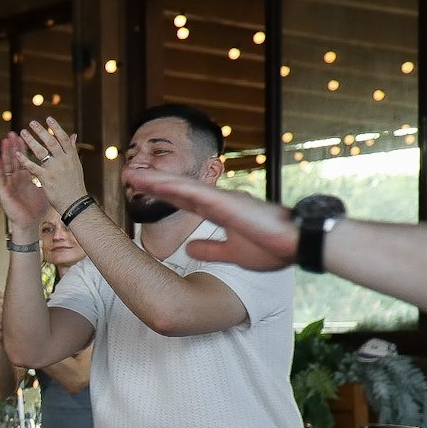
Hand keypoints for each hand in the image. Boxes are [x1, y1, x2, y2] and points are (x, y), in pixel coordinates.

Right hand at [0, 135, 49, 229]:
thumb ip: (53, 174)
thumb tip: (62, 166)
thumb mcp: (47, 188)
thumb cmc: (37, 209)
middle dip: (15, 146)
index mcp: (26, 178)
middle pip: (15, 159)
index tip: (27, 134)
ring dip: (6, 153)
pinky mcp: (4, 192)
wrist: (30, 224)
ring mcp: (10, 185)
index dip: (25, 147)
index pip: (25, 159)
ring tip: (6, 140)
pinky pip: (0, 179)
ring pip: (7, 166)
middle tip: (14, 132)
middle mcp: (17, 179)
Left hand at [14, 117, 89, 212]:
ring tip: (22, 133)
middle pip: (52, 142)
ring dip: (31, 141)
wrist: (75, 203)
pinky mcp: (47, 178)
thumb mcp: (76, 165)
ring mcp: (55, 169)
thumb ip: (72, 149)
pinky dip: (25, 159)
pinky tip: (17, 154)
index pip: (64, 138)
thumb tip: (73, 134)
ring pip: (42, 151)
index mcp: (72, 156)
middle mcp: (64, 160)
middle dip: (41, 131)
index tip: (48, 119)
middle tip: (32, 123)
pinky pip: (34, 167)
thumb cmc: (75, 185)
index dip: (56, 128)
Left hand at [122, 168, 297, 269]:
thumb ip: (210, 249)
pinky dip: (178, 188)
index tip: (140, 188)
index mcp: (219, 211)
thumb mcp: (232, 254)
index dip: (161, 193)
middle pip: (178, 190)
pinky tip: (159, 184)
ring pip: (183, 188)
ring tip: (133, 174)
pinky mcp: (230, 204)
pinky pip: (199, 195)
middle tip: (128, 173)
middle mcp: (219, 200)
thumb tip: (188, 249)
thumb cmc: (272, 247)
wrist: (298, 245)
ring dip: (157, 181)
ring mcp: (224, 200)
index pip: (183, 200)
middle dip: (152, 182)